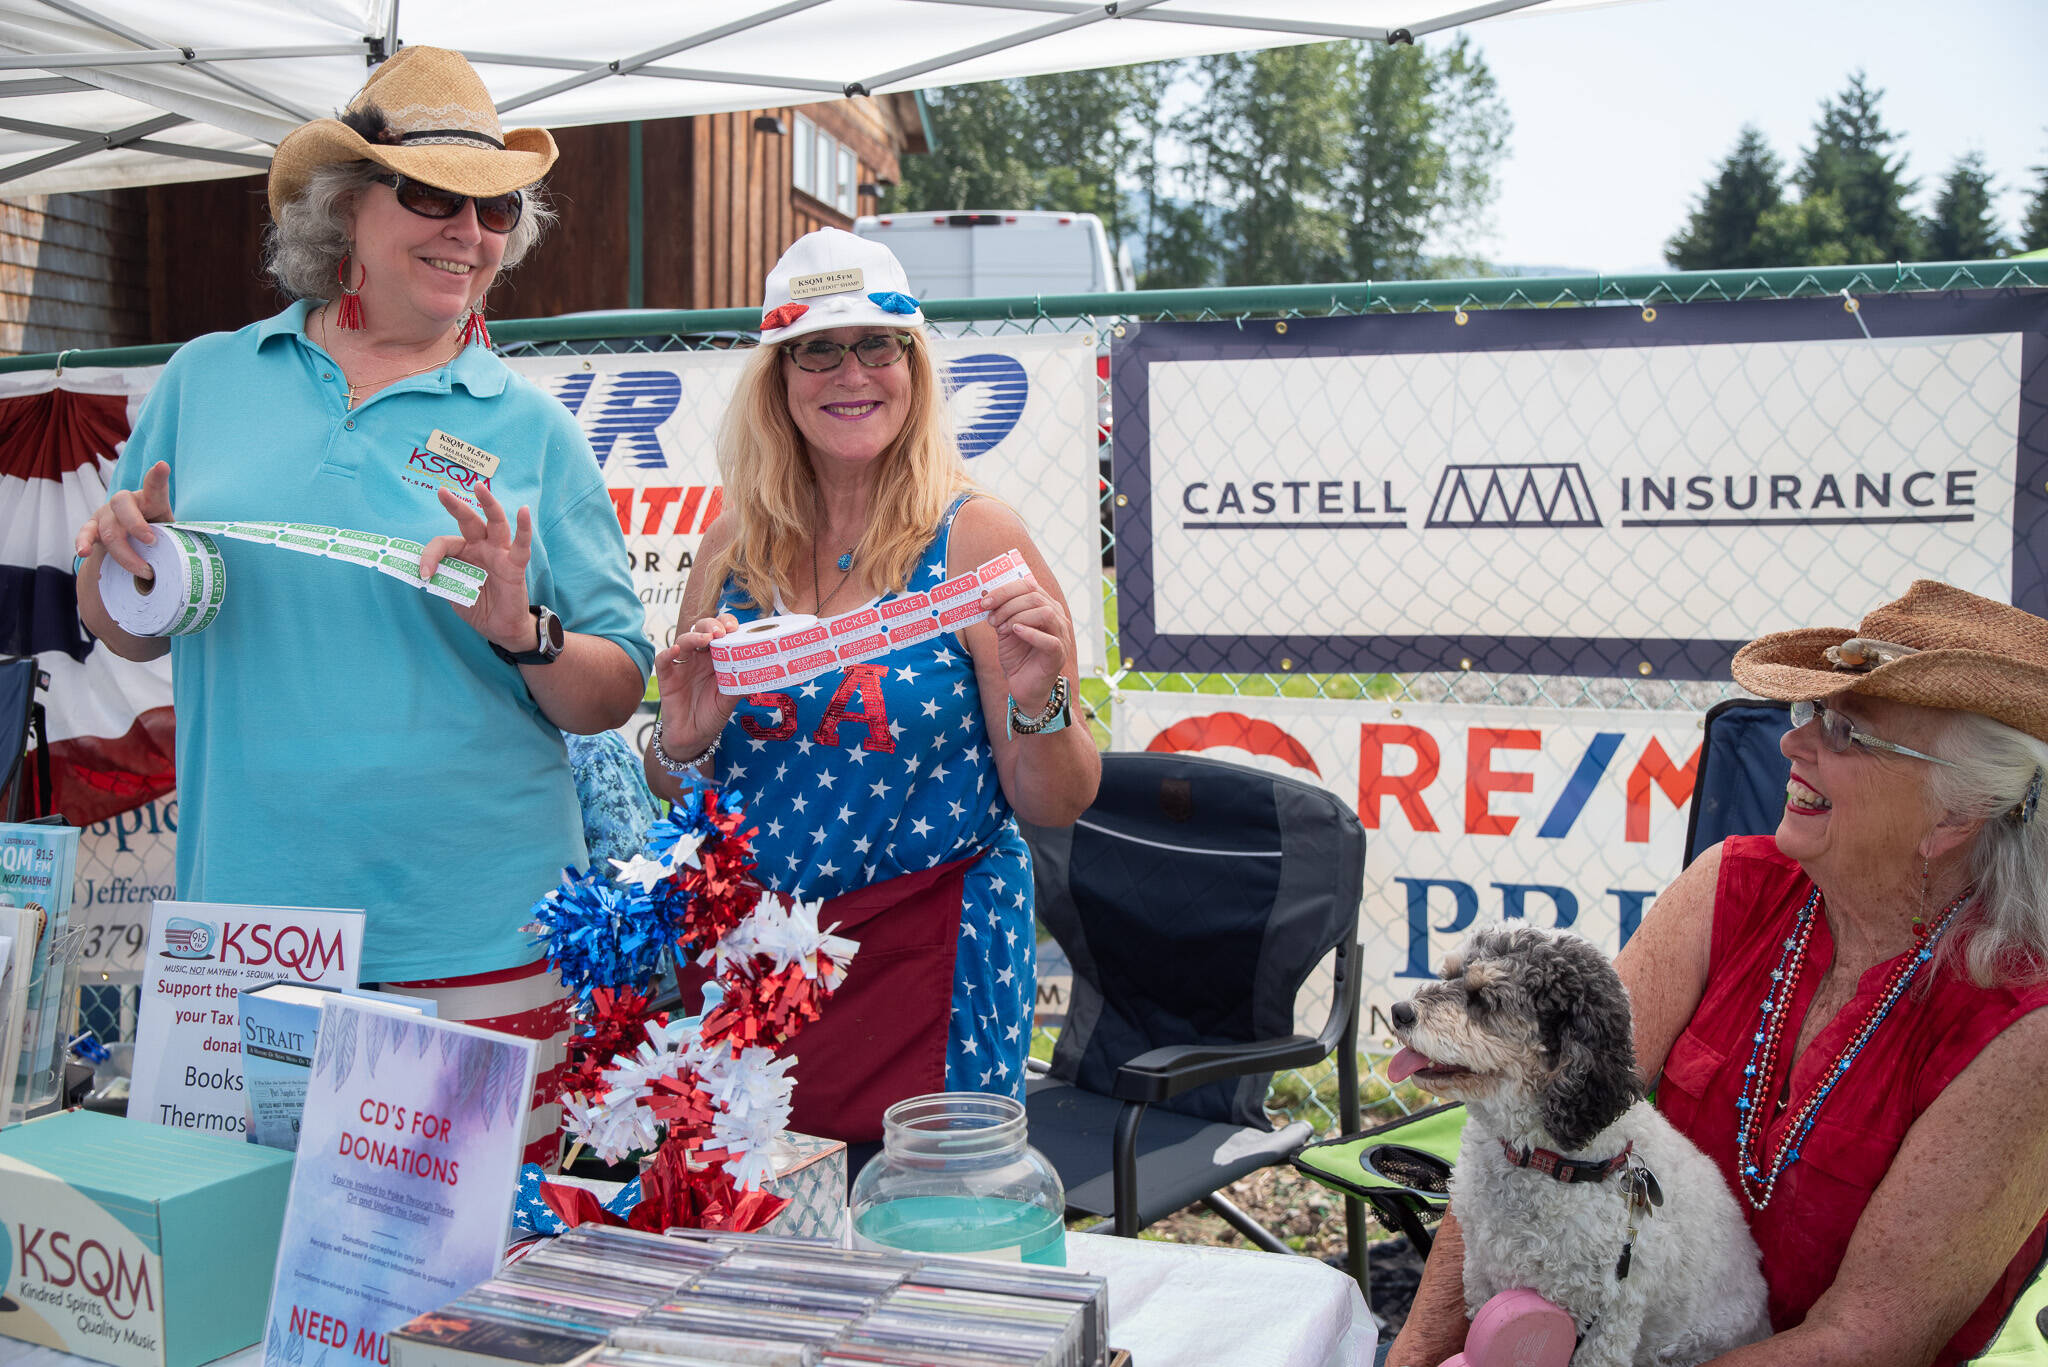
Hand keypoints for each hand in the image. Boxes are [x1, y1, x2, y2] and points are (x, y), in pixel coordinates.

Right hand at [76, 460, 172, 576]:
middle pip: (123, 506)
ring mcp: (106, 513)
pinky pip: (85, 534)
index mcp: (148, 499)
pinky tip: (84, 552)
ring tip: (145, 572)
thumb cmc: (155, 533)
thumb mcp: (168, 531)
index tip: (162, 466)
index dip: (157, 477)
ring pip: (110, 530)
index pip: (154, 487)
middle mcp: (124, 502)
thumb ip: (174, 538)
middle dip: (137, 525)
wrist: (130, 541)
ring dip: (126, 555)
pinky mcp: (92, 526)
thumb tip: (192, 560)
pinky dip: (83, 543)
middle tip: (152, 543)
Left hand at [419, 483, 533, 649]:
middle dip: (456, 505)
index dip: (430, 556)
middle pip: (470, 521)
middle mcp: (482, 548)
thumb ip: (442, 579)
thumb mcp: (453, 592)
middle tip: (442, 491)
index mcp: (464, 553)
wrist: (501, 629)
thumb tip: (424, 571)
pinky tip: (524, 511)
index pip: (444, 544)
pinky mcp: (515, 566)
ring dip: (488, 504)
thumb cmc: (478, 607)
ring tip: (479, 487)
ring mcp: (500, 554)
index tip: (424, 575)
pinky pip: (521, 545)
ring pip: (495, 523)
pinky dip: (524, 528)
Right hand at [652, 612, 741, 752]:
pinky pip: (663, 660)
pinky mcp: (667, 677)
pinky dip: (668, 653)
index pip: (721, 632)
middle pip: (702, 629)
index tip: (734, 628)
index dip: (726, 624)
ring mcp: (682, 665)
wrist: (693, 736)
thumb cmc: (712, 714)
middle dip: (711, 625)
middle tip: (722, 632)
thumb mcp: (729, 700)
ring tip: (706, 638)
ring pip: (684, 640)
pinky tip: (676, 650)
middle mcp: (699, 657)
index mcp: (717, 658)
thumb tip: (759, 677)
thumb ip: (740, 687)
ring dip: (694, 636)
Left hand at [983, 575, 1069, 715]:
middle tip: (990, 618)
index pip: (1028, 585)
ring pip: (1045, 613)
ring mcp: (1061, 635)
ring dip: (1017, 616)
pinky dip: (1031, 633)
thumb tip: (985, 596)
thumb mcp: (1005, 630)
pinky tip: (1015, 631)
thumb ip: (1001, 613)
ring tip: (1001, 628)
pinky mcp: (1059, 654)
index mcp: (1045, 606)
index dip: (1005, 590)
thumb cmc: (1017, 656)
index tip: (984, 601)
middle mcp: (1057, 617)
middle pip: (1035, 596)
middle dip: (1007, 604)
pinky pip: (1050, 640)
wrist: (1023, 686)